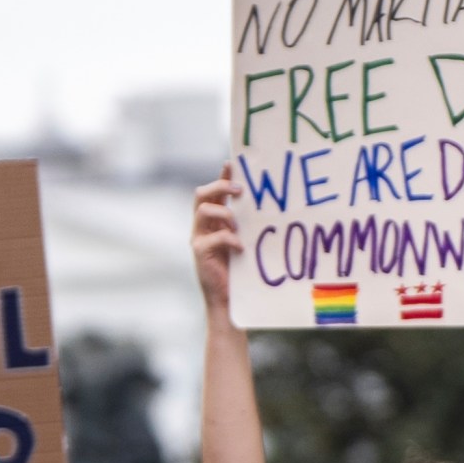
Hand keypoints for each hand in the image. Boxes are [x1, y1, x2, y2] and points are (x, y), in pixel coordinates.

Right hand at [192, 165, 244, 313]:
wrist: (227, 298)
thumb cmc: (239, 269)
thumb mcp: (244, 240)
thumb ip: (247, 223)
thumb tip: (265, 204)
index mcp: (213, 220)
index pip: (214, 191)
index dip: (222, 175)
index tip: (233, 163)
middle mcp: (202, 225)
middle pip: (202, 194)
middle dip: (220, 186)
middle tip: (240, 190)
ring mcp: (198, 237)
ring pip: (203, 210)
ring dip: (224, 212)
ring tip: (238, 225)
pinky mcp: (199, 252)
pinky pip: (213, 236)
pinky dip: (229, 239)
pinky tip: (240, 247)